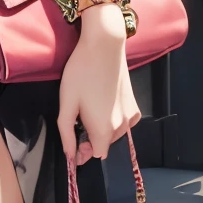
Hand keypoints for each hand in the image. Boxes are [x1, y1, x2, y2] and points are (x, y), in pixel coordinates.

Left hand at [57, 10, 140, 164]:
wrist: (104, 47)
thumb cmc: (81, 73)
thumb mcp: (67, 104)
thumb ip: (67, 134)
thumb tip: (70, 155)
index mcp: (104, 129)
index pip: (96, 154)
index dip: (84, 151)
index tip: (74, 141)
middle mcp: (122, 126)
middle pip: (105, 144)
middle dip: (92, 139)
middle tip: (78, 121)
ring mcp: (131, 115)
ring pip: (114, 133)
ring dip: (102, 128)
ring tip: (90, 108)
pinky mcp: (135, 105)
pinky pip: (123, 122)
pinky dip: (113, 119)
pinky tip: (104, 103)